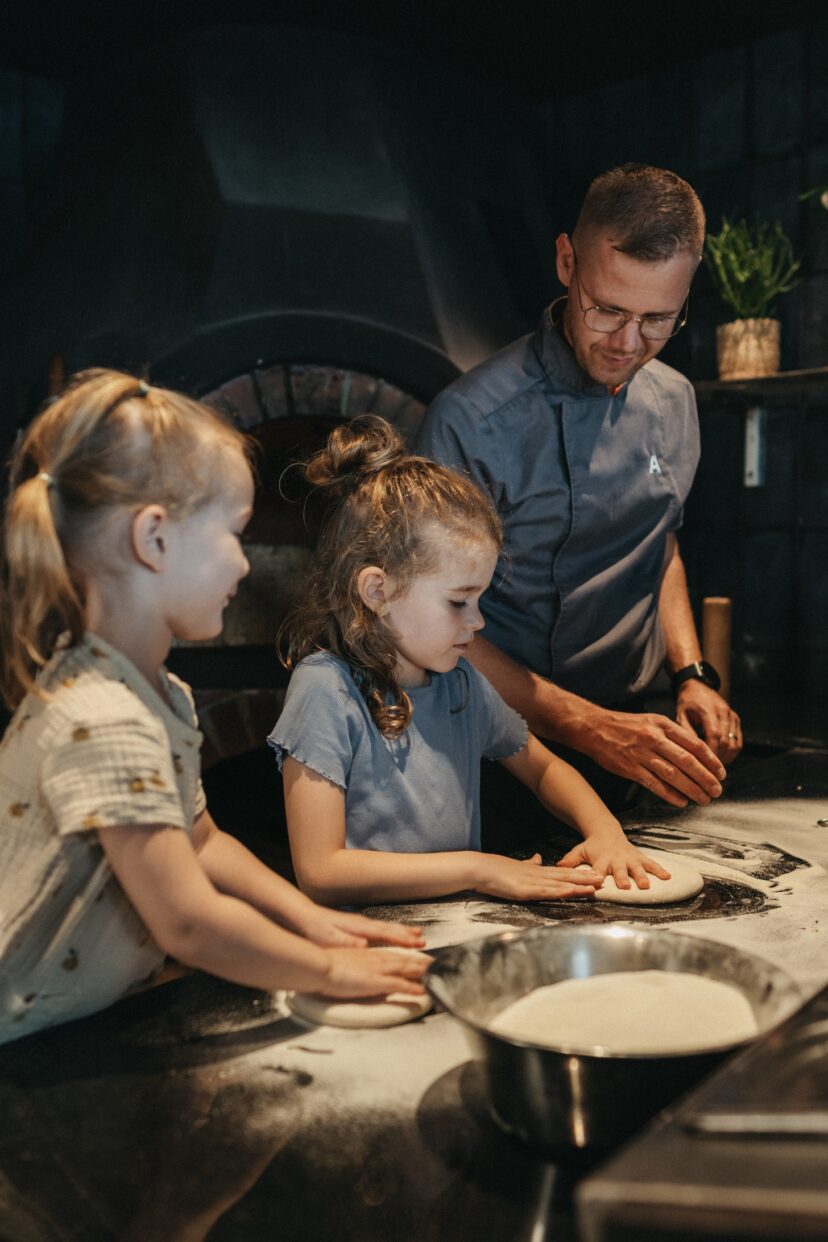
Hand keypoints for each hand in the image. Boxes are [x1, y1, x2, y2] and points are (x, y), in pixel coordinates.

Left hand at [296, 906, 425, 950]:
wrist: (303, 916)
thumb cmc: (315, 929)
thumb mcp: (329, 939)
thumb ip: (348, 942)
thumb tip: (365, 946)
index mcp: (358, 927)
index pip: (386, 933)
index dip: (402, 939)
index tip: (417, 944)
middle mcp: (362, 923)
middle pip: (390, 928)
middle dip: (407, 935)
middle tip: (423, 941)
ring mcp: (360, 923)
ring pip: (386, 927)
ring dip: (401, 932)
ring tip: (415, 935)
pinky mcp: (355, 926)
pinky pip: (379, 929)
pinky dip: (391, 931)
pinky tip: (392, 935)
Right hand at [319, 947, 432, 997]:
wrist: (319, 965)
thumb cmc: (326, 965)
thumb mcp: (345, 962)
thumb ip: (357, 966)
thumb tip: (362, 971)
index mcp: (370, 955)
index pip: (396, 956)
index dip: (411, 958)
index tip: (423, 959)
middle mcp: (378, 959)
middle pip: (406, 960)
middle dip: (423, 963)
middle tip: (438, 966)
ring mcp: (378, 969)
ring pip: (407, 969)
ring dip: (424, 972)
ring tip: (437, 975)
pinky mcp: (376, 981)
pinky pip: (399, 985)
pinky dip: (413, 988)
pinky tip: (423, 991)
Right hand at [473, 853, 600, 900]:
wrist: (480, 868)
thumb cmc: (495, 870)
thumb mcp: (516, 866)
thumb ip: (529, 864)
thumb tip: (537, 858)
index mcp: (536, 871)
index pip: (562, 873)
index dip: (579, 874)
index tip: (594, 874)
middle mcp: (538, 875)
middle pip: (566, 877)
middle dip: (585, 879)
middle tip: (603, 879)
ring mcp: (533, 882)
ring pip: (560, 884)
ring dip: (578, 885)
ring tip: (595, 886)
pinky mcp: (525, 890)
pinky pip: (546, 892)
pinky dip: (560, 892)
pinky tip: (571, 892)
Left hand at [556, 834, 670, 890]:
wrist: (607, 832)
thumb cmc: (592, 847)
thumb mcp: (580, 851)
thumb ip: (570, 860)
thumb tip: (557, 867)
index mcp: (601, 859)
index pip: (598, 869)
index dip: (597, 876)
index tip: (598, 884)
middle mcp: (616, 859)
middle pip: (619, 870)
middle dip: (622, 878)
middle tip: (625, 887)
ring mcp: (629, 858)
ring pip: (636, 867)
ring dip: (641, 876)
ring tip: (646, 885)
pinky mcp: (638, 856)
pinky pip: (650, 863)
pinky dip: (659, 869)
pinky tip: (667, 877)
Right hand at [579, 708, 725, 807]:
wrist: (593, 727)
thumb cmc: (624, 725)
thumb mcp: (652, 721)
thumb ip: (672, 735)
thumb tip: (695, 753)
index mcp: (663, 725)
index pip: (694, 744)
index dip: (711, 761)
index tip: (721, 773)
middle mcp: (654, 738)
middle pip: (687, 761)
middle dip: (705, 778)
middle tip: (717, 791)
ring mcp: (641, 754)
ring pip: (673, 774)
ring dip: (691, 789)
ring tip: (703, 799)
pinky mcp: (630, 768)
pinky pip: (654, 784)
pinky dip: (670, 794)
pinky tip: (681, 802)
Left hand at [676, 680, 741, 763]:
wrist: (698, 686)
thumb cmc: (687, 702)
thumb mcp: (680, 715)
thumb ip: (685, 732)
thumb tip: (690, 753)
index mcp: (708, 710)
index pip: (714, 735)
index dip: (712, 753)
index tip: (704, 766)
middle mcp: (724, 712)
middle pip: (726, 742)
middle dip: (718, 758)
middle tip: (708, 771)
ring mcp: (732, 716)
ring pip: (735, 743)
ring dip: (726, 757)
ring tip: (714, 767)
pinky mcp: (736, 719)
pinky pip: (738, 740)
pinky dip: (731, 752)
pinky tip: (721, 758)